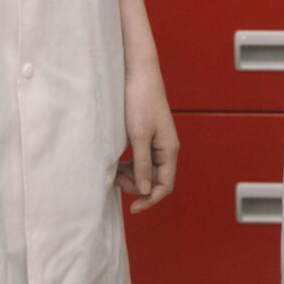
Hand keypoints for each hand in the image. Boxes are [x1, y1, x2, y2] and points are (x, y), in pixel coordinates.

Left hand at [116, 60, 180, 212]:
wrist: (139, 74)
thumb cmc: (140, 101)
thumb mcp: (138, 137)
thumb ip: (142, 165)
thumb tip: (146, 191)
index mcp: (169, 150)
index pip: (165, 186)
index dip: (150, 200)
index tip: (133, 208)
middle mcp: (167, 148)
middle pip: (156, 180)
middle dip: (137, 186)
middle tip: (115, 181)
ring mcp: (158, 142)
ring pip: (148, 171)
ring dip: (132, 176)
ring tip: (114, 172)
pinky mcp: (149, 136)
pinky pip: (142, 160)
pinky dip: (130, 165)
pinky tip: (118, 163)